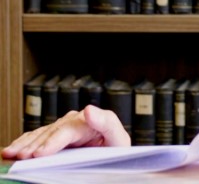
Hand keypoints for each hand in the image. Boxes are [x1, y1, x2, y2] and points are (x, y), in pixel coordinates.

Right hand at [1, 105, 129, 159]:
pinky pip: (36, 138)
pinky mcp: (55, 136)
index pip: (67, 131)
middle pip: (50, 133)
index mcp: (90, 121)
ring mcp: (63, 128)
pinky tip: (12, 150)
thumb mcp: (119, 139)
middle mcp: (74, 121)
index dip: (52, 142)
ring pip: (40, 135)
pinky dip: (23, 143)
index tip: (39, 153)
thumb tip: (89, 109)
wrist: (113, 155)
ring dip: (24, 144)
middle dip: (34, 145)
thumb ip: (107, 123)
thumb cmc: (116, 149)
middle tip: (21, 157)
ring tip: (11, 154)